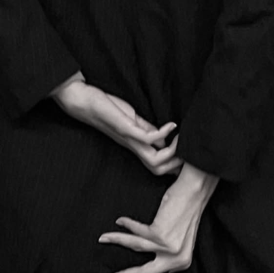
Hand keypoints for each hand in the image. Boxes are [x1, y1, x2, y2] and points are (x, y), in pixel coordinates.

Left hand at [52, 80, 182, 175]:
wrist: (84, 102)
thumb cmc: (108, 109)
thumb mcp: (133, 121)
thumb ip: (148, 130)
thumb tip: (165, 137)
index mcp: (136, 147)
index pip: (158, 165)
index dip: (175, 164)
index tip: (189, 152)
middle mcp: (134, 147)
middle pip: (158, 170)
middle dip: (177, 163)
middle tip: (189, 148)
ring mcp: (130, 140)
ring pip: (154, 161)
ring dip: (173, 151)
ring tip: (182, 138)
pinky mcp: (126, 129)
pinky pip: (148, 139)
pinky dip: (164, 134)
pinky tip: (171, 125)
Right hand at [99, 163, 219, 272]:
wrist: (194, 192)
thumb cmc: (185, 211)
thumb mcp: (178, 237)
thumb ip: (165, 251)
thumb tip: (143, 255)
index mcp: (182, 262)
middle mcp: (177, 259)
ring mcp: (169, 248)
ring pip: (134, 247)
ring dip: (116, 240)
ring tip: (103, 238)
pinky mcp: (160, 235)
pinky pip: (135, 231)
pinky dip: (126, 224)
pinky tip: (120, 221)